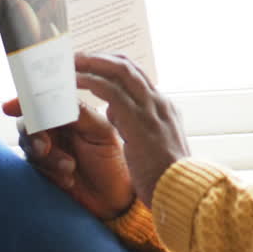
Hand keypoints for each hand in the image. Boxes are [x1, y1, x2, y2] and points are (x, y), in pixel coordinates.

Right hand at [4, 97, 135, 220]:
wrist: (114, 201)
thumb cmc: (113, 164)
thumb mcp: (102, 133)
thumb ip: (79, 113)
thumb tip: (55, 97)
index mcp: (70, 116)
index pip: (43, 101)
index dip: (25, 102)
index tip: (9, 107)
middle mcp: (56, 131)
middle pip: (28, 123)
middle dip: (33, 134)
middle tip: (45, 148)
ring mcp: (47, 152)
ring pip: (28, 145)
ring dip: (46, 158)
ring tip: (69, 168)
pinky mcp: (42, 171)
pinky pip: (31, 167)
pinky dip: (47, 172)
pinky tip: (67, 180)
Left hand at [75, 52, 190, 205]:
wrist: (183, 194)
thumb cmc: (166, 179)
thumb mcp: (152, 146)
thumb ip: (135, 126)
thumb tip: (116, 114)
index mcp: (165, 108)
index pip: (137, 76)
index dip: (112, 66)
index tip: (91, 65)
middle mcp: (159, 103)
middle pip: (128, 66)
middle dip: (99, 58)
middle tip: (75, 57)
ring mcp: (151, 110)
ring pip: (119, 71)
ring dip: (92, 64)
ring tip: (69, 63)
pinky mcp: (138, 121)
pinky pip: (110, 91)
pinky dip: (90, 82)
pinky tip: (73, 82)